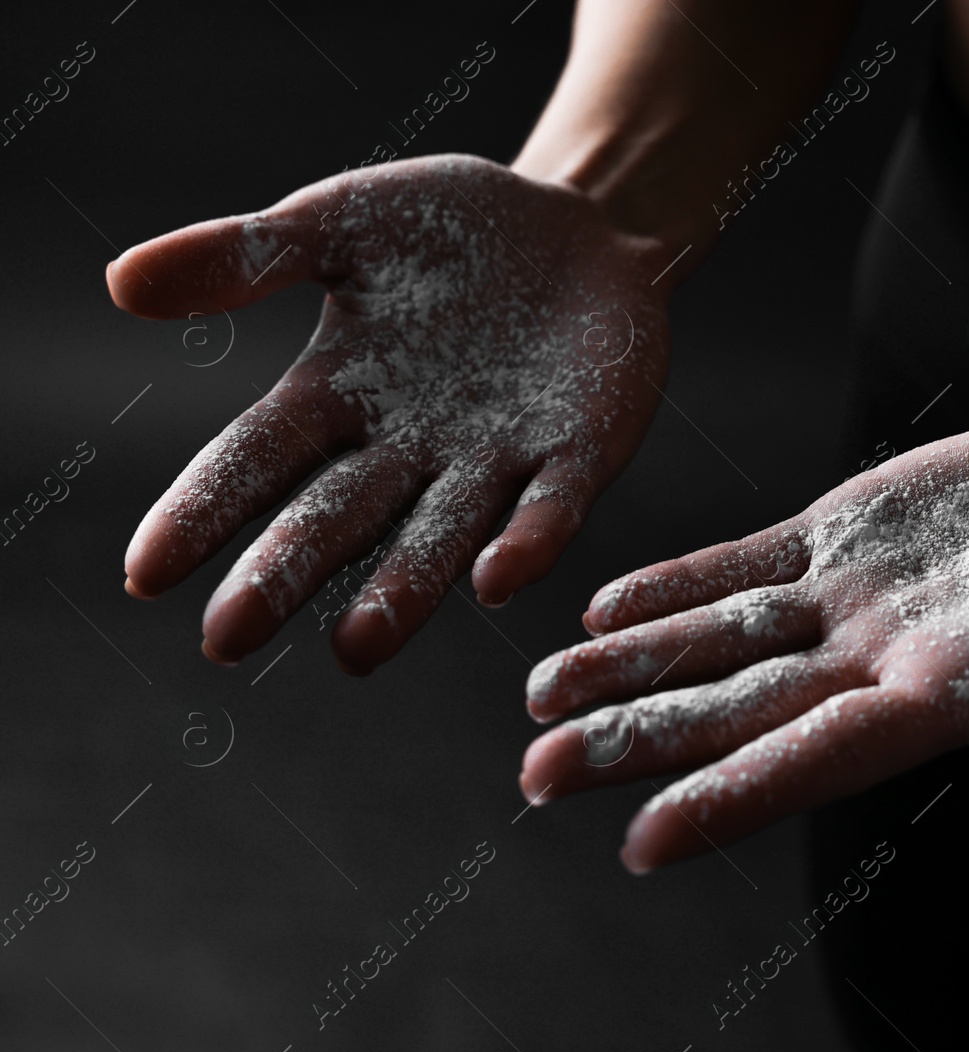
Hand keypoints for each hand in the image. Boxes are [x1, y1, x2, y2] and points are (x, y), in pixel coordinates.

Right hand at [109, 154, 669, 672]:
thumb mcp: (341, 223)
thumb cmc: (449, 229)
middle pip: (337, 518)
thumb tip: (120, 284)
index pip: (257, 460)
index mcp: (338, 397)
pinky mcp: (581, 453)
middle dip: (284, 574)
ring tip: (357, 646)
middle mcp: (409, 449)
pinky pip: (552, 506)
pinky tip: (497, 579)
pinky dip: (528, 541)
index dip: (204, 511)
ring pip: (440, 537)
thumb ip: (246, 255)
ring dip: (402, 591)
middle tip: (227, 638)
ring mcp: (497, 460)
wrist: (577, 221)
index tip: (146, 574)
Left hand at [518, 399, 968, 870]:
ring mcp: (859, 598)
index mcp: (956, 694)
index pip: (825, 757)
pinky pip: (747, 566)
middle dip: (642, 742)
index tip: (643, 836)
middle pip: (743, 712)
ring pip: (725, 641)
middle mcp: (886, 660)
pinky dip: (677, 588)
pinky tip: (602, 609)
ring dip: (634, 669)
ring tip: (540, 697)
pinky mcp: (850, 530)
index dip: (735, 795)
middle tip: (538, 773)